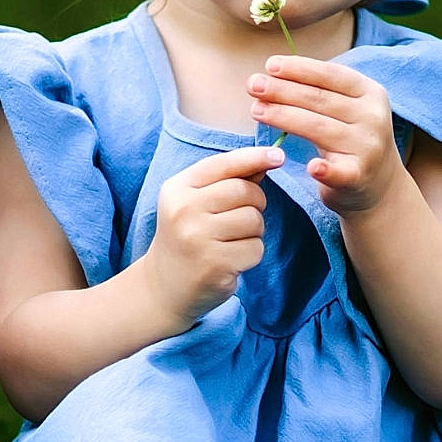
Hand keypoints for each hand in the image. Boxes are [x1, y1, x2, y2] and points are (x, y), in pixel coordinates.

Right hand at [142, 145, 283, 331]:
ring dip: (253, 232)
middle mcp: (184, 210)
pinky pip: (256, 248)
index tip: (277, 155)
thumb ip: (228, 180)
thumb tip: (267, 160)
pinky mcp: (214, 264)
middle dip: (255, 203)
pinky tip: (231, 260)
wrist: (164, 287)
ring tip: (231, 241)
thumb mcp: (195, 203)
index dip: (254, 157)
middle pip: (245, 192)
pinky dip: (251, 254)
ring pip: (254, 220)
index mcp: (177, 189)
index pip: (222, 164)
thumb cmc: (187, 237)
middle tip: (240, 219)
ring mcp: (197, 238)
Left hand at [247, 57, 403, 215]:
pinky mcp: (358, 176)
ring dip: (284, 117)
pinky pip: (338, 172)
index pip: (331, 75)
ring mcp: (367, 147)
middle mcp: (372, 117)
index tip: (269, 65)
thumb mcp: (346, 107)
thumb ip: (318, 90)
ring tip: (256, 110)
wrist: (379, 183)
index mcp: (370, 92)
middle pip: (320, 100)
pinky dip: (325, 169)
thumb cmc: (349, 136)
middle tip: (253, 85)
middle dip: (283, 90)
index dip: (300, 69)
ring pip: (319, 128)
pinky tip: (309, 166)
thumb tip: (272, 74)